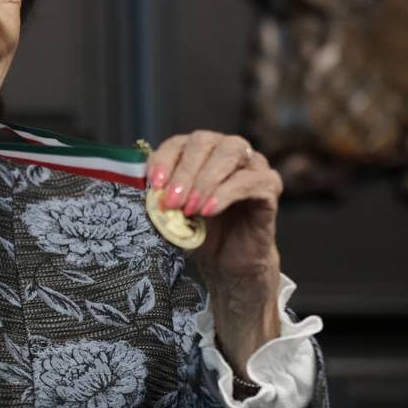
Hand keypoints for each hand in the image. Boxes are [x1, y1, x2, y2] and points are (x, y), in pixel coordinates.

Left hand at [147, 130, 283, 371]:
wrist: (227, 264)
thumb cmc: (199, 233)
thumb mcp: (172, 212)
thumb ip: (159, 195)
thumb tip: (138, 187)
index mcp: (202, 151)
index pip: (180, 143)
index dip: (165, 159)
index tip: (153, 184)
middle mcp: (229, 150)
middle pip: (205, 142)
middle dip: (184, 171)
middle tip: (170, 201)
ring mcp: (253, 165)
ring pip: (229, 154)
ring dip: (204, 181)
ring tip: (189, 209)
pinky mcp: (269, 187)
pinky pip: (250, 181)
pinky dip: (225, 194)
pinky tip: (208, 211)